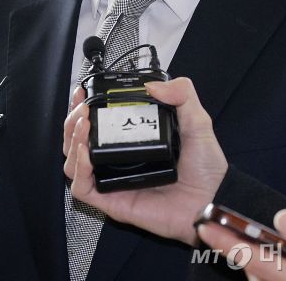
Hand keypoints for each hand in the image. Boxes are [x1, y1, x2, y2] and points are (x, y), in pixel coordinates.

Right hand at [63, 77, 227, 245]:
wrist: (213, 201)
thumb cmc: (206, 168)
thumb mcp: (197, 121)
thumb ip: (182, 95)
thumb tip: (152, 84)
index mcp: (133, 138)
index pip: (98, 121)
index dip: (84, 106)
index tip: (82, 91)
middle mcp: (119, 158)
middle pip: (78, 139)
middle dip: (72, 120)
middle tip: (81, 107)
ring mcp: (114, 179)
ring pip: (73, 161)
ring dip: (72, 140)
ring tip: (83, 124)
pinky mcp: (113, 201)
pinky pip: (82, 188)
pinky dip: (78, 168)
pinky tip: (85, 151)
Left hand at [197, 209, 285, 279]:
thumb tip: (282, 218)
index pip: (258, 262)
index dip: (230, 244)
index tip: (206, 227)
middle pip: (256, 277)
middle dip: (239, 254)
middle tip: (221, 228)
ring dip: (253, 265)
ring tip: (243, 240)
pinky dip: (267, 272)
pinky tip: (268, 261)